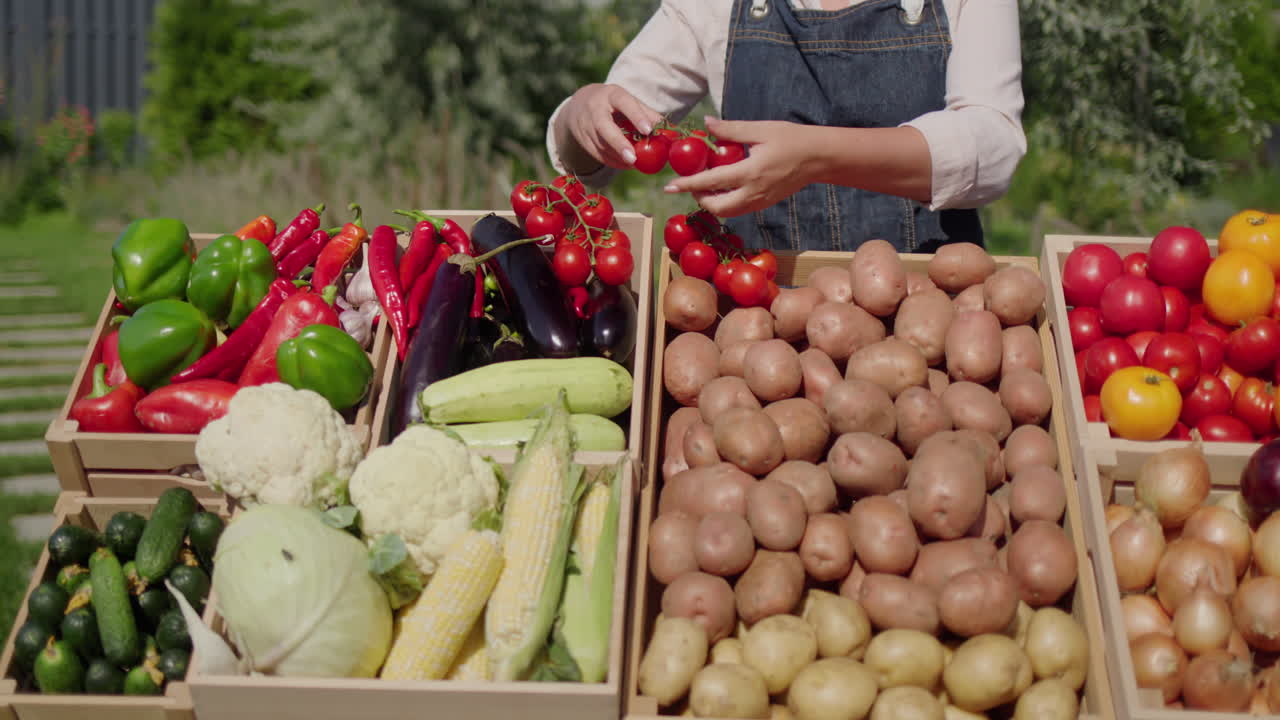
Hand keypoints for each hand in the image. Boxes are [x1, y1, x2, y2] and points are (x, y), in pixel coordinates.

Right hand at [559, 84, 662, 169]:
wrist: (579, 104)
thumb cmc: (614, 104)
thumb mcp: (628, 102)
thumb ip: (647, 114)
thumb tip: (671, 130)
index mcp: (611, 95)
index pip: (624, 103)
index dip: (636, 116)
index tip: (648, 130)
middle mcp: (595, 109)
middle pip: (604, 127)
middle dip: (619, 143)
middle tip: (633, 159)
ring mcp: (585, 125)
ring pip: (601, 144)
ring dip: (618, 157)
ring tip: (635, 164)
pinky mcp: (582, 140)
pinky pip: (597, 154)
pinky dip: (613, 162)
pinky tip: (626, 165)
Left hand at [664, 117, 818, 217]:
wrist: (819, 157)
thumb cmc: (791, 139)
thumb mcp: (761, 129)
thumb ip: (731, 129)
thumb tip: (706, 123)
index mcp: (751, 172)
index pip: (712, 182)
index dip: (688, 184)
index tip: (669, 186)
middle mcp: (754, 192)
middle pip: (717, 207)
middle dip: (699, 198)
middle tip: (691, 184)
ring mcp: (760, 201)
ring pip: (728, 212)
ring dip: (712, 203)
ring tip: (705, 186)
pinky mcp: (765, 204)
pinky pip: (739, 209)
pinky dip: (726, 203)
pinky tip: (723, 188)